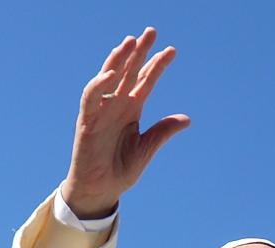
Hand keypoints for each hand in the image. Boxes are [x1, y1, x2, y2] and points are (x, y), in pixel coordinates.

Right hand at [60, 27, 189, 218]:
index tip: (172, 51)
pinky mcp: (87, 120)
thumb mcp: (147, 148)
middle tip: (152, 31)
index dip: (157, 65)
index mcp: (132, 110)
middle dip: (139, 51)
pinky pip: (92, 97)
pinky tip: (113, 73)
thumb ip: (162, 131)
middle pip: (129, 71)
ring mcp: (101, 110)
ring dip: (119, 59)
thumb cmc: (121, 169)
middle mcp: (117, 105)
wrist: (102, 189)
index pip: (146, 81)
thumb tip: (186, 119)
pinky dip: (100, 84)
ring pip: (109, 77)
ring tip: (131, 42)